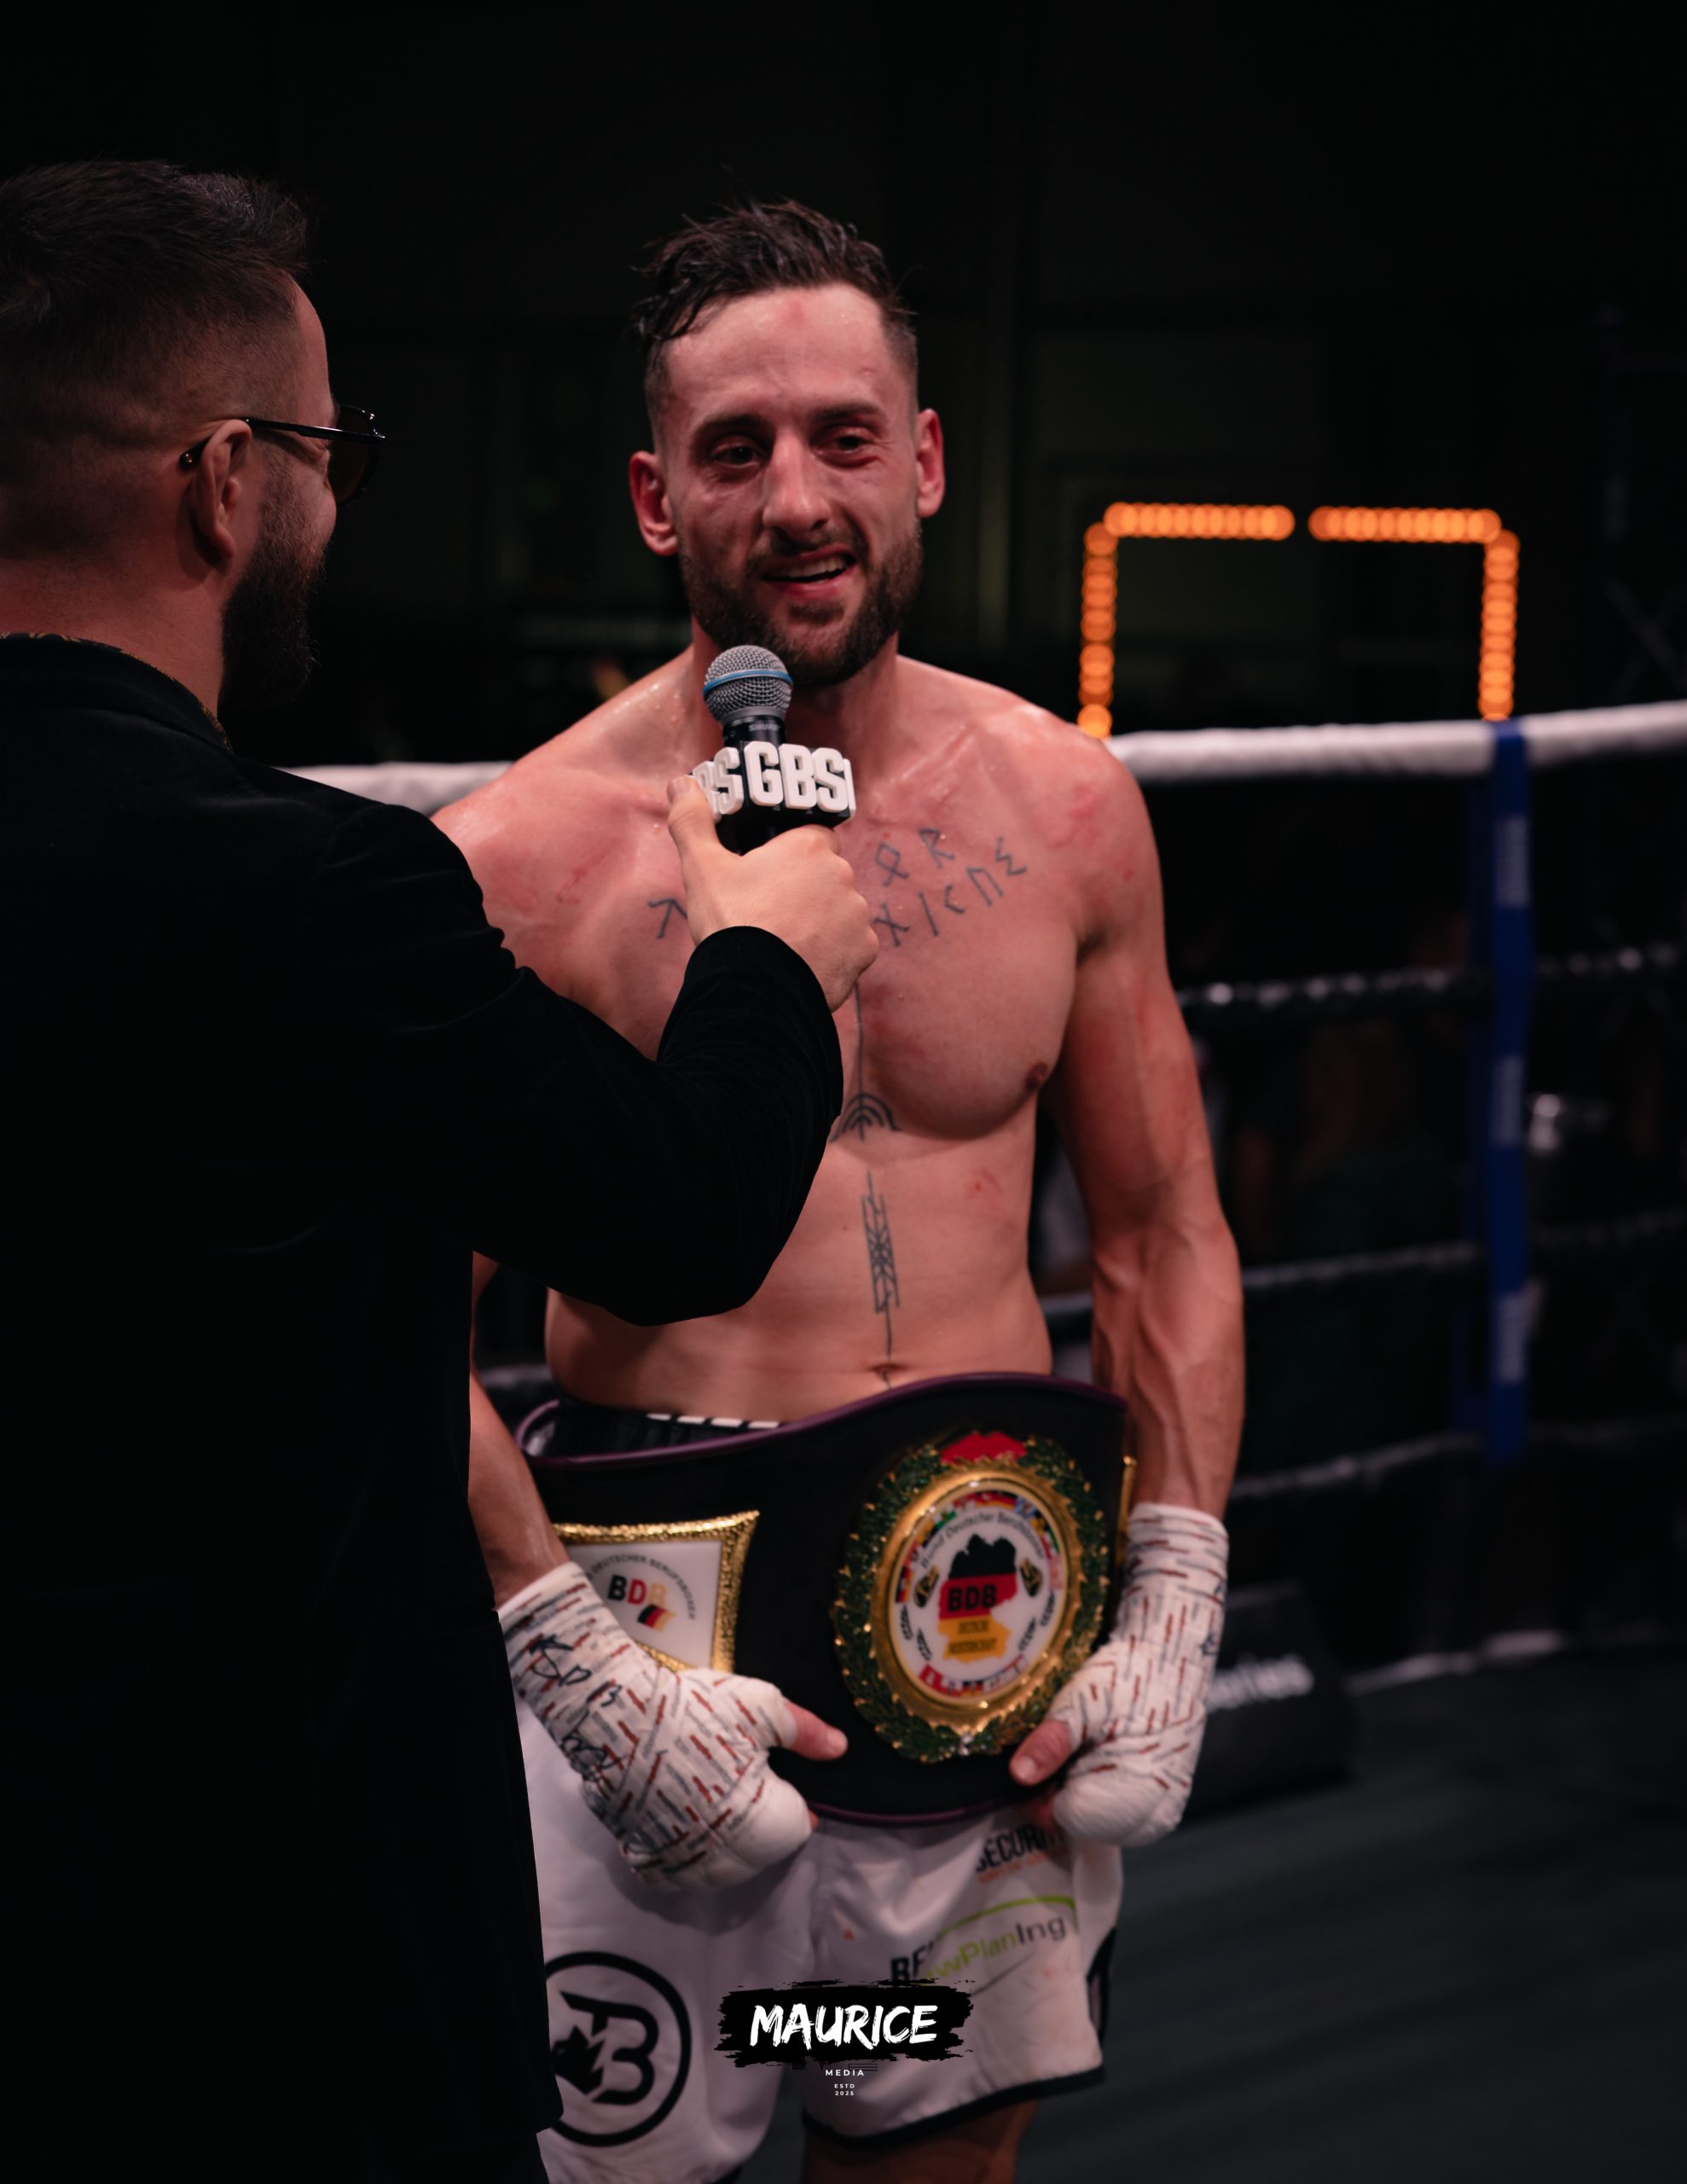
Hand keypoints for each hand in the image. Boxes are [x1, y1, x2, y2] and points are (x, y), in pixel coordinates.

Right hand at [501, 1561, 845, 1890]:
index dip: (790, 1793)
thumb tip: (838, 1748)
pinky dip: (679, 1851)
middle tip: (737, 1774)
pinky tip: (677, 1818)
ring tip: (709, 1794)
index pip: (798, 1824)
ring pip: (719, 1866)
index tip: (771, 1770)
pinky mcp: (647, 1858)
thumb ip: (804, 1732)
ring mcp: (685, 1864)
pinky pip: (673, 1870)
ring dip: (721, 1840)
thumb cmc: (701, 1715)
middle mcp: (732, 1860)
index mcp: (771, 1827)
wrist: (620, 1723)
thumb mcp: (763, 1709)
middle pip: (759, 1849)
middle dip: (757, 1818)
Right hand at [666, 776, 876, 1011]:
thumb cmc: (731, 923)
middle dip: (806, 888)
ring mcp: (857, 913)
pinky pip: (852, 943)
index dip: (790, 853)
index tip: (770, 872)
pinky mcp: (863, 949)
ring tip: (786, 940)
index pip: (811, 835)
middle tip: (772, 911)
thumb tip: (680, 784)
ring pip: (840, 908)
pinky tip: (805, 960)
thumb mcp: (702, 868)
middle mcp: (842, 873)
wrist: (754, 989)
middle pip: (826, 873)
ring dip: (822, 919)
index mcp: (808, 846)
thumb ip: (692, 821)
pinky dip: (834, 950)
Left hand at [1009, 1503, 1227, 1844]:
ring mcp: (1160, 1813)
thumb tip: (1018, 1776)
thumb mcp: (1081, 1704)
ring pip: (1096, 1817)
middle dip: (1058, 1789)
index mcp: (1127, 1801)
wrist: (1174, 1656)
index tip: (1031, 1755)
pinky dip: (1101, 1787)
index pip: (1059, 1818)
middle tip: (1057, 1743)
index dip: (1036, 1790)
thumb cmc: (1130, 1676)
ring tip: (1081, 1743)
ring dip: (1079, 1787)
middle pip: (1078, 1821)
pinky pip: (1119, 1810)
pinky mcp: (1165, 1801)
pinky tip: (1099, 1751)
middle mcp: (1149, 1820)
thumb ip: (1050, 1743)